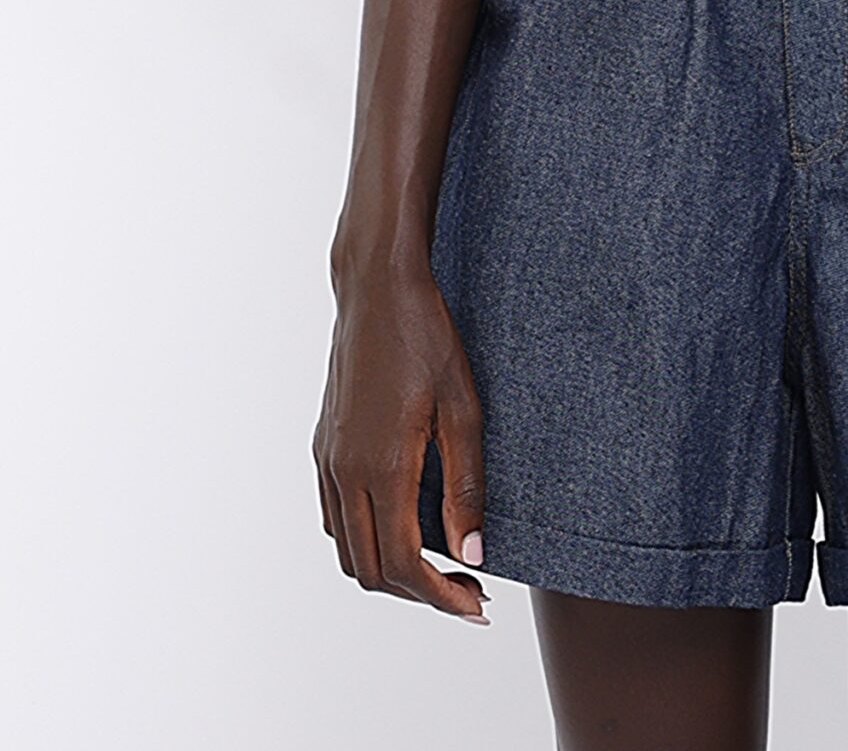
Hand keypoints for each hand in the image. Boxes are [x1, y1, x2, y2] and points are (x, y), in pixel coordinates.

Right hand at [314, 257, 490, 621]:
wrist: (377, 288)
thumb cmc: (426, 336)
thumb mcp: (464, 407)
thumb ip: (466, 486)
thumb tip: (474, 553)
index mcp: (380, 466)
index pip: (403, 565)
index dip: (441, 598)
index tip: (477, 605)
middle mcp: (344, 471)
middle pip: (371, 570)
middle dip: (420, 592)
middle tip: (469, 589)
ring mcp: (328, 460)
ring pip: (348, 549)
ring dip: (391, 569)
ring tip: (442, 563)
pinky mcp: (324, 446)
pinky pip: (336, 517)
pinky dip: (367, 538)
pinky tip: (406, 523)